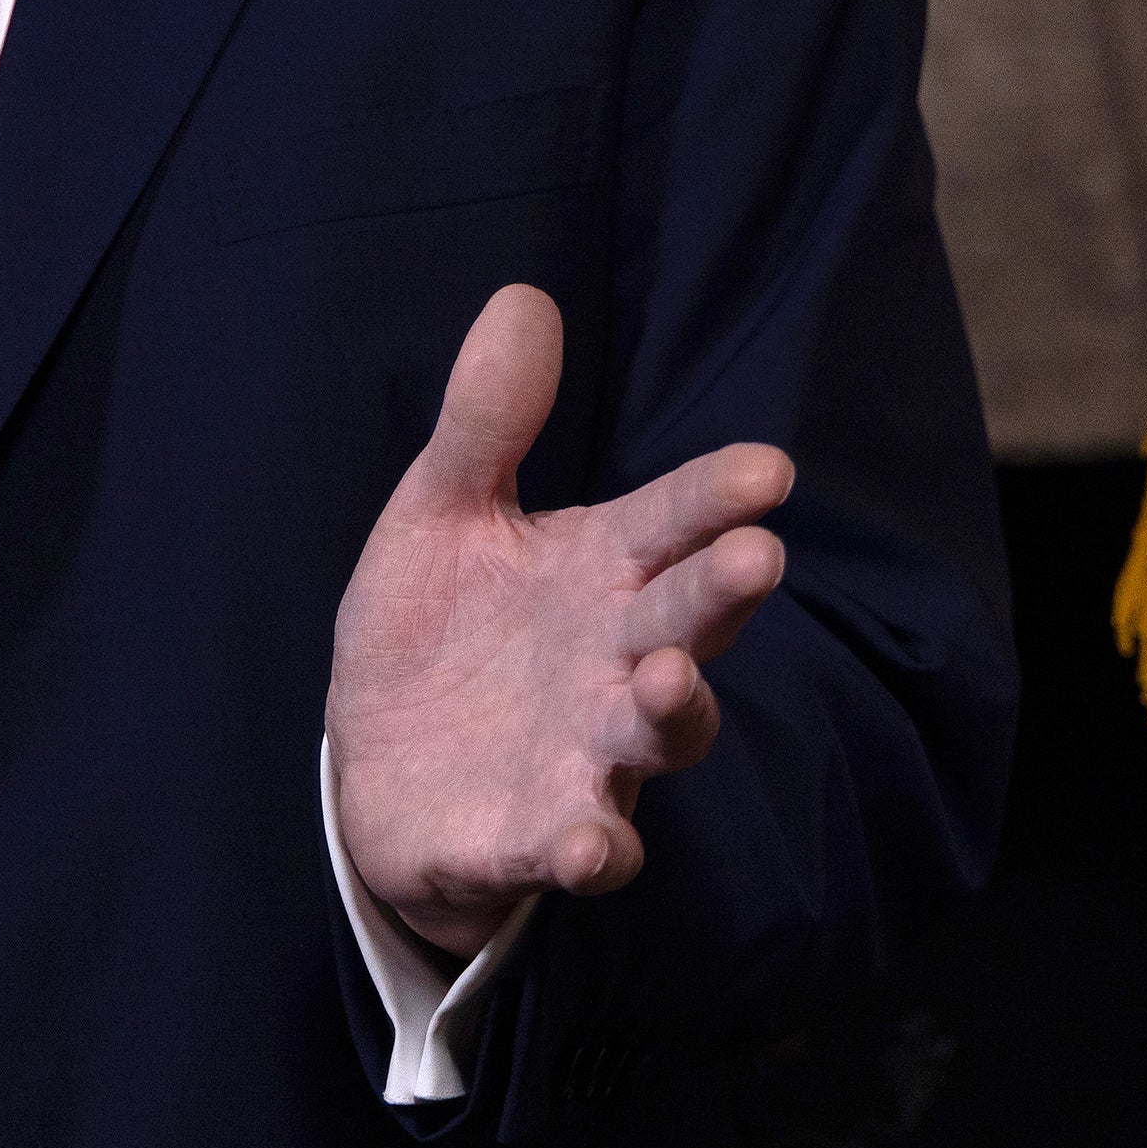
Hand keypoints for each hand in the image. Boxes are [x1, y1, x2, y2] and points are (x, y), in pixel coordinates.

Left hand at [327, 287, 791, 961]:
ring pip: (659, 737)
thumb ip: (486, 423)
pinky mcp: (535, 834)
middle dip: (721, 592)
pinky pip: (577, 847)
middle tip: (754, 556)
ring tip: (664, 678)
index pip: (673, 521)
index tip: (768, 470)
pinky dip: (590, 851)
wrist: (379, 768)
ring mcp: (587, 753)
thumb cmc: (435, 630)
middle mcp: (616, 660)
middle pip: (688, 620)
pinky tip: (588, 846)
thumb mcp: (440, 516)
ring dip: (673, 711)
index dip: (718, 496)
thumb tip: (523, 297)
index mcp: (602, 570)